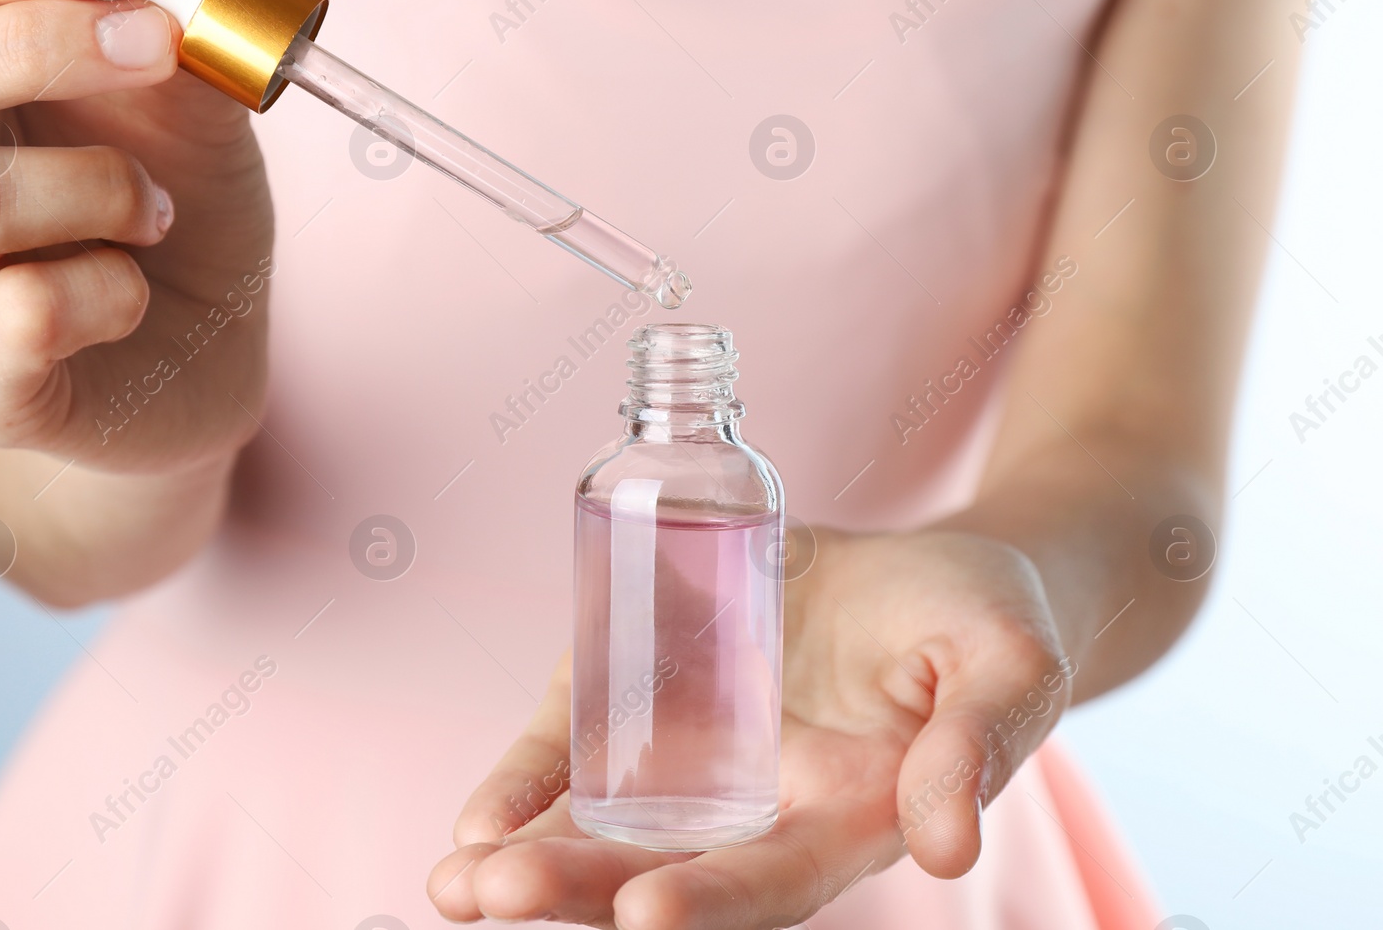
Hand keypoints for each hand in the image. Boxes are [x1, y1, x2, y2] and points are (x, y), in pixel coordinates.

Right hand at [0, 0, 272, 469]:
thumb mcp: (198, 115)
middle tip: (155, 47)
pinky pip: (22, 313)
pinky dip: (112, 290)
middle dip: (25, 44)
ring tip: (159, 211)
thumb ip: (186, 39)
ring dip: (98, 185)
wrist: (208, 362)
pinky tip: (135, 295)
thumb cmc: (181, 219)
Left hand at [427, 531, 1073, 928]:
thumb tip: (950, 847)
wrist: (932, 570)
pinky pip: (582, 750)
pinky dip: (530, 784)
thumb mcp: (1009, 665)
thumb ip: (980, 744)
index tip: (644, 913)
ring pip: (604, 828)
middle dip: (580, 891)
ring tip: (458, 882)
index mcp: (848, 816)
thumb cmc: (982, 620)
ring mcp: (703, 759)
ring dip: (530, 860)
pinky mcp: (659, 699)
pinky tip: (479, 819)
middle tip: (495, 896)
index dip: (712, 900)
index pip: (772, 880)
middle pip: (662, 869)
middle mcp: (762, 809)